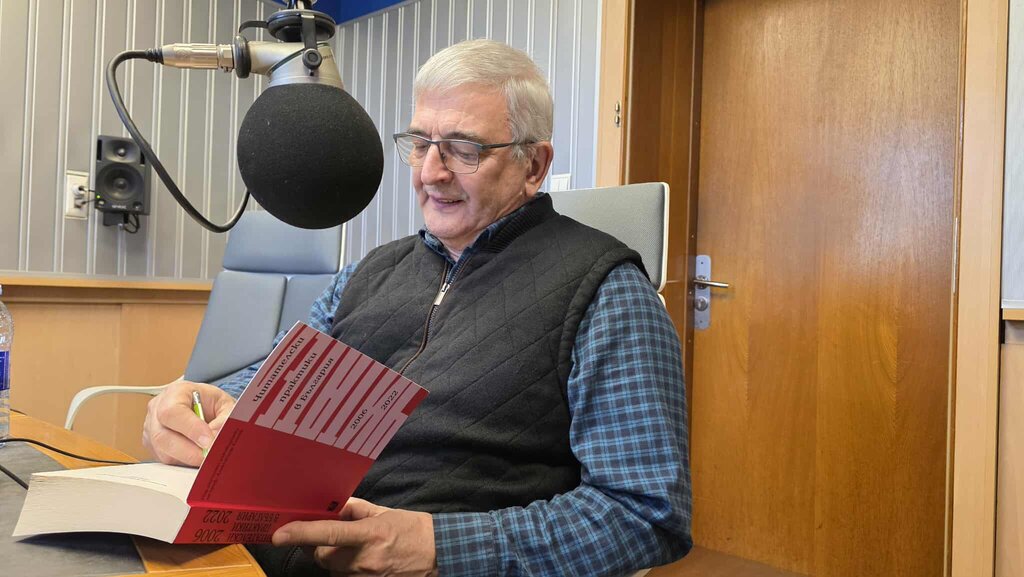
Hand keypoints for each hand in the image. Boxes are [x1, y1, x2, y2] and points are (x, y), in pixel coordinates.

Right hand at [142, 379, 234, 466]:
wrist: (203, 406)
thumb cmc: (210, 403)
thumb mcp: (224, 404)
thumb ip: (225, 419)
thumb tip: (218, 436)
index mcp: (175, 392)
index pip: (173, 412)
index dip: (191, 429)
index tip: (209, 441)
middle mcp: (157, 409)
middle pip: (162, 436)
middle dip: (190, 451)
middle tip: (210, 456)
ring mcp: (151, 428)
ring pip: (162, 451)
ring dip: (187, 459)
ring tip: (207, 457)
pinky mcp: (152, 445)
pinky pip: (164, 459)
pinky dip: (183, 462)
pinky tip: (197, 457)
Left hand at [272, 498, 437, 576]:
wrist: (440, 554)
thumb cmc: (413, 530)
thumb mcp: (384, 512)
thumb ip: (355, 509)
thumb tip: (331, 504)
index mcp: (371, 534)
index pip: (328, 534)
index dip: (301, 533)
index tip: (279, 534)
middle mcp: (366, 560)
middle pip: (323, 557)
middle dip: (318, 547)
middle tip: (324, 536)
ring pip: (332, 571)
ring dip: (333, 560)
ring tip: (351, 548)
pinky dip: (345, 570)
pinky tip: (359, 561)